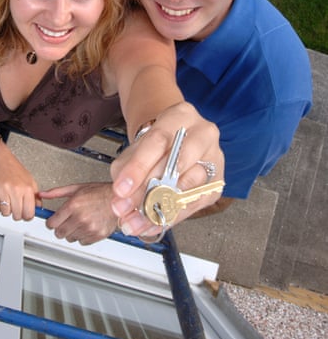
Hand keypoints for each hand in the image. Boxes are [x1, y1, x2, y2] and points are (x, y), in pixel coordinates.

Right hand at [0, 139, 41, 220]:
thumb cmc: (13, 168)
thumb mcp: (29, 180)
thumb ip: (34, 196)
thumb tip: (38, 208)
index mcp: (28, 188)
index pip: (29, 213)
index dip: (27, 216)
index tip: (25, 214)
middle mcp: (17, 190)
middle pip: (17, 216)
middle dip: (16, 213)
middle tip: (15, 205)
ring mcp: (5, 191)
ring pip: (6, 213)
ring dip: (5, 209)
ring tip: (7, 198)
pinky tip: (0, 196)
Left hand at [39, 182, 117, 244]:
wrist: (118, 199)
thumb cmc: (99, 192)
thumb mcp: (77, 188)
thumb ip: (57, 192)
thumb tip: (43, 194)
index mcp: (73, 205)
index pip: (52, 223)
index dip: (51, 222)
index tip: (54, 221)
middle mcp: (80, 217)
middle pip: (59, 233)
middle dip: (60, 228)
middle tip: (67, 221)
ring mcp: (89, 228)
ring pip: (70, 238)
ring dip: (72, 232)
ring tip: (79, 222)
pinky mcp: (96, 235)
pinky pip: (82, 242)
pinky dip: (83, 236)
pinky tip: (87, 226)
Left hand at [110, 102, 224, 236]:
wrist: (177, 143)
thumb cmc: (157, 145)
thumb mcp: (136, 148)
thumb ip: (126, 170)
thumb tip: (121, 199)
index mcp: (182, 115)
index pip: (159, 140)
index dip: (138, 167)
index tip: (121, 189)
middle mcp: (203, 133)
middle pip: (175, 163)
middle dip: (146, 190)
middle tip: (123, 209)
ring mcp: (214, 158)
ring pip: (187, 185)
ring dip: (157, 208)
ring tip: (134, 221)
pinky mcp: (216, 183)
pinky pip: (193, 204)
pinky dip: (169, 217)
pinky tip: (151, 223)